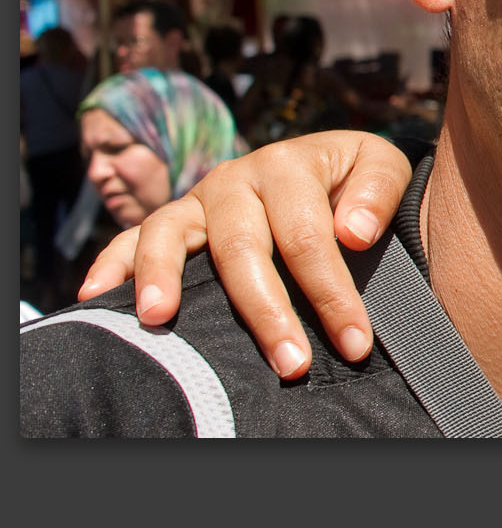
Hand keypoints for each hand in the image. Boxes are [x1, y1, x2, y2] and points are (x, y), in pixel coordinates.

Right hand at [77, 130, 411, 380]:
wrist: (328, 163)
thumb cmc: (354, 178)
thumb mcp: (380, 166)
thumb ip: (377, 192)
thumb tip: (353, 232)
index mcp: (290, 165)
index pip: (308, 237)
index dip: (331, 293)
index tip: (355, 343)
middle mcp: (236, 179)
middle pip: (242, 248)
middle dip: (266, 312)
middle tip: (291, 365)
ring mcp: (198, 199)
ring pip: (172, 235)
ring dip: (163, 277)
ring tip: (160, 319)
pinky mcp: (176, 219)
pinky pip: (132, 237)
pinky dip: (111, 263)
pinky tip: (96, 297)